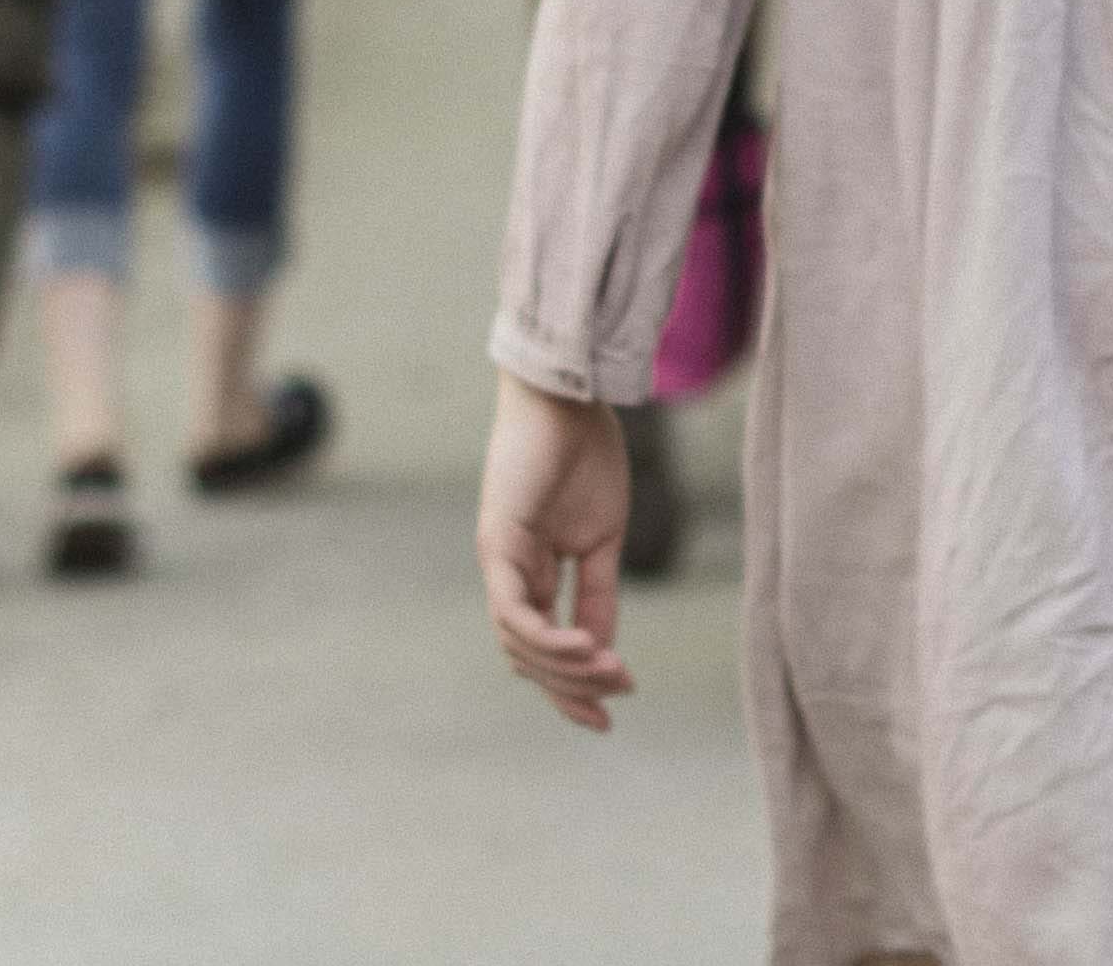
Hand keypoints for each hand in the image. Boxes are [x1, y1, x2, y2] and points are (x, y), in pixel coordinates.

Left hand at [476, 377, 636, 730]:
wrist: (569, 398)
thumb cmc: (586, 453)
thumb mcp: (603, 535)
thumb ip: (598, 589)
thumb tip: (602, 648)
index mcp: (532, 572)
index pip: (543, 644)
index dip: (572, 684)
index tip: (609, 714)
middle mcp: (507, 575)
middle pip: (527, 657)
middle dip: (569, 687)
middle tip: (615, 700)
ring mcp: (499, 562)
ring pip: (518, 643)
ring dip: (565, 667)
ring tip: (610, 669)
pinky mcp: (498, 545)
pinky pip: (515, 611)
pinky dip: (546, 637)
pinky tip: (583, 646)